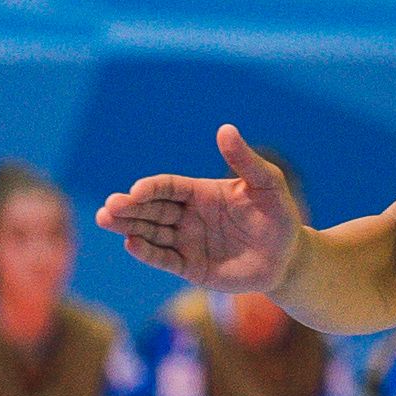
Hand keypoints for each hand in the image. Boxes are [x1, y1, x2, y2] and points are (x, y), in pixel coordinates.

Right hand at [97, 125, 302, 292]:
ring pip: (150, 232)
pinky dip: (147, 252)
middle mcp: (187, 216)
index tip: (137, 191)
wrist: (288, 257)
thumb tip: (225, 128)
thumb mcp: (267, 184)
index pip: (167, 187)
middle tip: (108, 207)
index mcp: (200, 193)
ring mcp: (186, 241)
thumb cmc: (279, 215)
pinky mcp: (189, 266)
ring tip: (106, 220)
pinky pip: (164, 258)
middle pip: (151, 208)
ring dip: (128, 226)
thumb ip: (245, 160)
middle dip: (128, 207)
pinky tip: (131, 244)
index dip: (150, 188)